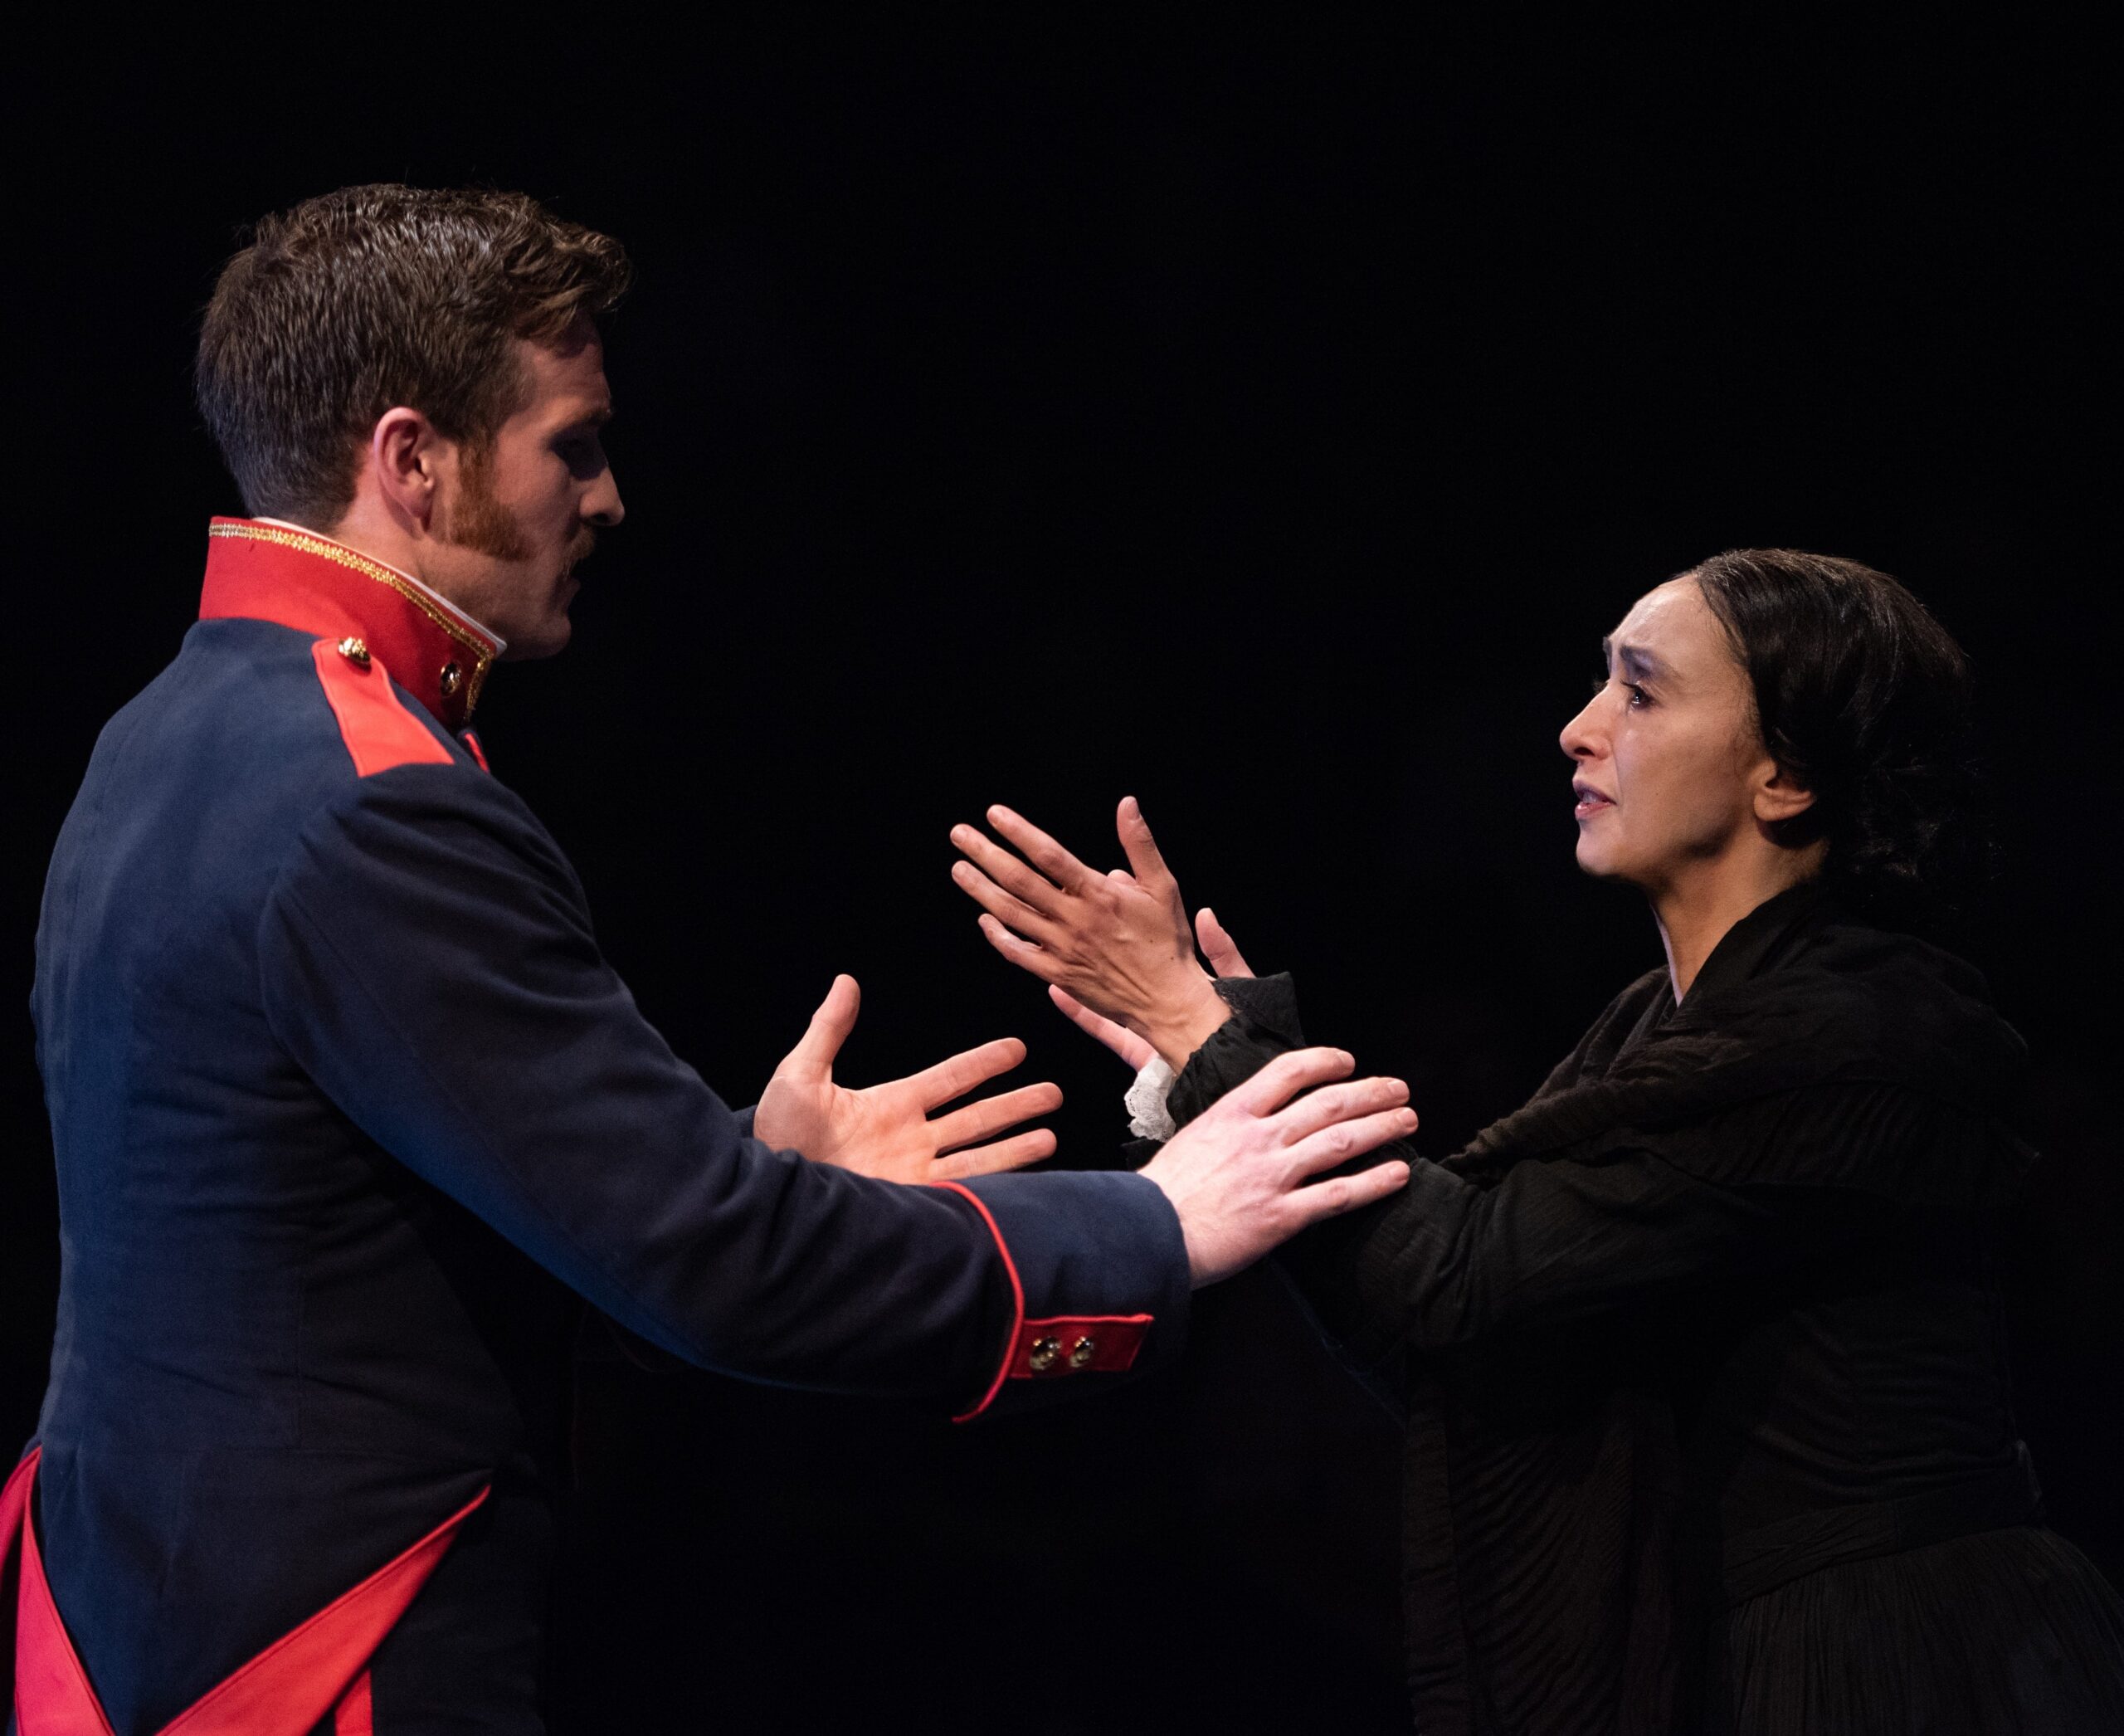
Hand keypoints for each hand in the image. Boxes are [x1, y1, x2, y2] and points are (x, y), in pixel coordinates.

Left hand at [755, 976, 1061, 1181]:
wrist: (769, 1195)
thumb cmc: (778, 1135)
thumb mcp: (800, 1075)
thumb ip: (828, 1030)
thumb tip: (846, 981)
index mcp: (891, 1105)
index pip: (950, 1078)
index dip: (984, 1062)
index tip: (1018, 1048)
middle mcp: (911, 1139)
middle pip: (977, 1116)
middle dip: (1016, 1104)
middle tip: (1055, 1092)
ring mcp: (915, 1173)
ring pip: (980, 1154)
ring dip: (1016, 1144)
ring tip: (1052, 1134)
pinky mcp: (914, 1204)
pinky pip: (964, 1191)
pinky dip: (995, 1184)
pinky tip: (1023, 1180)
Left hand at [950, 797, 1230, 1068]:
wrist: (1167, 999)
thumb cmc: (1167, 941)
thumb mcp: (1162, 886)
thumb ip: (1139, 844)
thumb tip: (1126, 804)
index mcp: (1098, 894)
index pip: (1049, 855)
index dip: (1018, 832)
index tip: (995, 814)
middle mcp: (1074, 920)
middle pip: (1019, 881)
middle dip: (985, 854)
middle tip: (959, 834)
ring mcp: (1061, 949)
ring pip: (1011, 914)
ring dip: (980, 889)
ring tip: (959, 868)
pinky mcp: (1057, 974)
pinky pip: (1017, 953)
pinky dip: (997, 935)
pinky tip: (984, 918)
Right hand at [1140, 1046, 1414, 1285]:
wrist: (1145, 1233)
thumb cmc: (1162, 1190)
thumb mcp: (1192, 1137)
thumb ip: (1227, 1125)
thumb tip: (1252, 1120)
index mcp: (1232, 1112)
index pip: (1288, 1071)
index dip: (1325, 1061)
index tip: (1348, 1062)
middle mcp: (1258, 1138)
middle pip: (1328, 1104)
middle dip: (1371, 1093)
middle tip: (1399, 1090)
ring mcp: (1272, 1176)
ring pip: (1340, 1143)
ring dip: (1381, 1128)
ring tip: (1408, 1121)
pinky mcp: (1281, 1217)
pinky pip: (1338, 1195)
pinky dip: (1373, 1183)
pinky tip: (1398, 1174)